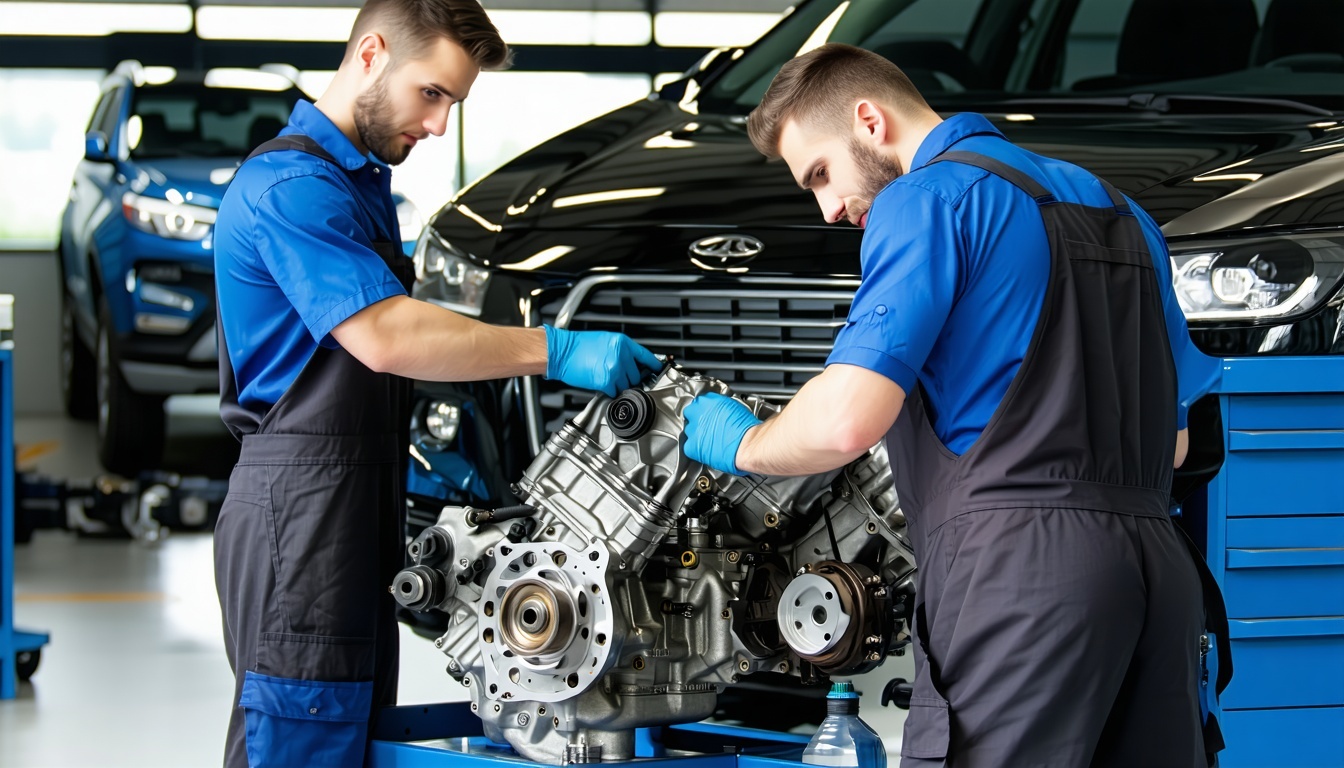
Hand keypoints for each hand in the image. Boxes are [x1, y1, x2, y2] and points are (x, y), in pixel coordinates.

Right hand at [544, 325, 661, 396]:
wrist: (561, 351)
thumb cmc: (578, 345)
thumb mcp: (605, 341)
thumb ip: (621, 351)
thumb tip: (632, 362)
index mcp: (622, 343)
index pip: (645, 356)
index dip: (653, 365)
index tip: (657, 370)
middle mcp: (621, 355)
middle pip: (636, 375)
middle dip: (629, 378)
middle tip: (617, 376)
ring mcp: (615, 369)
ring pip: (626, 385)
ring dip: (619, 385)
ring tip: (606, 377)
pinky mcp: (606, 382)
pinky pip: (615, 392)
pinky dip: (609, 391)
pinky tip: (600, 382)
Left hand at [683, 393, 762, 475]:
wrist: (747, 444)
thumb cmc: (745, 427)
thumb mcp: (733, 407)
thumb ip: (719, 406)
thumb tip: (718, 410)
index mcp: (708, 401)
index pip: (698, 402)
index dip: (703, 409)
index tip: (706, 414)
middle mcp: (697, 413)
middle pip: (691, 415)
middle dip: (697, 420)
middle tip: (708, 427)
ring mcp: (693, 429)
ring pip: (689, 430)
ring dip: (697, 434)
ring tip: (709, 440)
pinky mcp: (692, 446)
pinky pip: (688, 446)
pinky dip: (695, 449)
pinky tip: (705, 449)